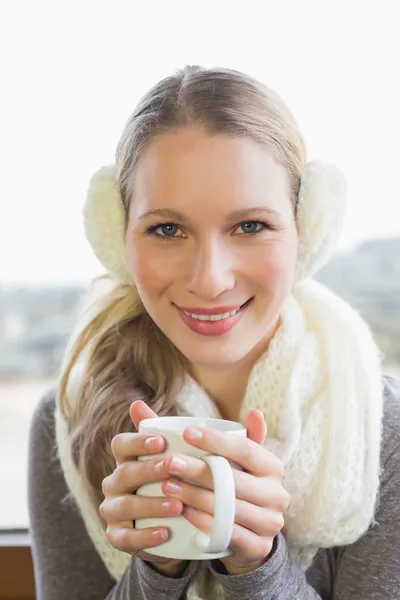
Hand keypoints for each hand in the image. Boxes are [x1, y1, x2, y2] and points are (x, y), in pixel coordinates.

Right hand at [99, 401, 186, 576]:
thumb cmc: (171, 482)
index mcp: (125, 460)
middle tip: (173, 468)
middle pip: (124, 473)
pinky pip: (125, 538)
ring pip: (125, 506)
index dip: (138, 442)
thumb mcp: (170, 456)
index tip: (161, 441)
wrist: (172, 527)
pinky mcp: (116, 537)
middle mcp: (113, 483)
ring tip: (177, 505)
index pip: (121, 445)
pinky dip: (145, 536)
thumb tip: (136, 402)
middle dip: (149, 470)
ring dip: (151, 505)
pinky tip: (166, 532)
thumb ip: (158, 430)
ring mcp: (112, 510)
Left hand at [160, 410, 288, 574]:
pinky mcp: (258, 546)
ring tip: (167, 486)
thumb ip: (233, 436)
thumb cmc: (236, 486)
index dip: (216, 440)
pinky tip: (182, 511)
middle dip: (197, 469)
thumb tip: (253, 409)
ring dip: (193, 496)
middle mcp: (277, 494)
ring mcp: (270, 522)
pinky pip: (226, 532)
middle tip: (168, 463)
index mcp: (272, 467)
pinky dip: (201, 521)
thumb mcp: (236, 461)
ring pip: (227, 506)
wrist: (249, 536)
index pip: (245, 448)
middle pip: (233, 479)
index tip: (187, 432)